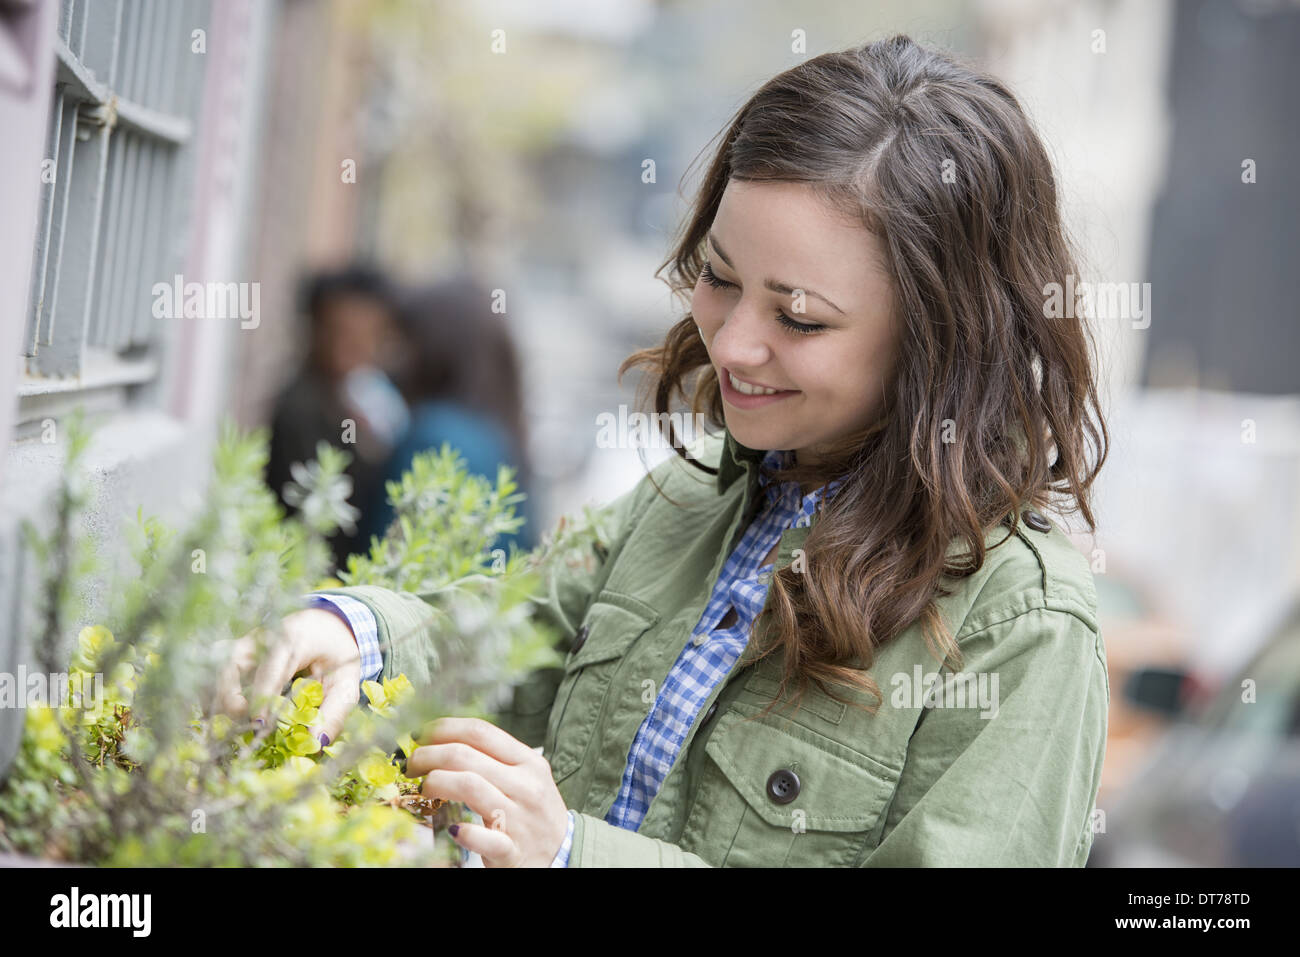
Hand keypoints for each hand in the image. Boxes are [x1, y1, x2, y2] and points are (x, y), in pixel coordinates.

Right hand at [212, 608, 361, 744]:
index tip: (258, 724)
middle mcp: (262, 637)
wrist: (326, 625)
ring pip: (214, 669)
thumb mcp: (346, 680)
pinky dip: (211, 697)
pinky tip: (223, 719)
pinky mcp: (233, 653)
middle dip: (229, 697)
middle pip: (230, 664)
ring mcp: (243, 644)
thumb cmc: (336, 655)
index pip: (271, 667)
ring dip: (215, 700)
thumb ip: (335, 710)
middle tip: (244, 725)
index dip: (261, 696)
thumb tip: (315, 744)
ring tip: (231, 727)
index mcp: (294, 638)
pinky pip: (210, 673)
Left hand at [407, 717, 568, 866]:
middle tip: (412, 764)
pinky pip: (485, 838)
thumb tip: (442, 740)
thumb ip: (492, 758)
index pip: (480, 732)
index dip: (443, 728)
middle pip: (466, 756)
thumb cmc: (534, 809)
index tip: (420, 734)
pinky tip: (451, 829)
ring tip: (423, 788)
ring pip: (470, 786)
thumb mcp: (525, 776)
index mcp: (528, 761)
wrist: (563, 852)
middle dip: (428, 755)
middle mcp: (526, 786)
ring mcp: (520, 819)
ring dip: (436, 782)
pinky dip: (464, 833)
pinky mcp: (512, 851)